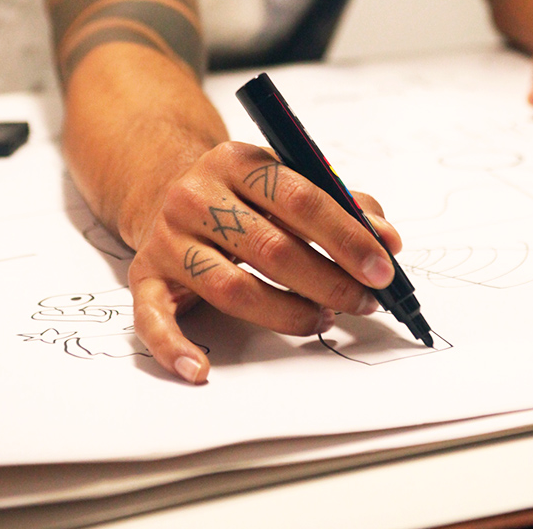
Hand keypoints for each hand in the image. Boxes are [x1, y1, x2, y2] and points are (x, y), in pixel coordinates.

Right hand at [127, 140, 401, 382]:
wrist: (167, 191)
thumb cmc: (244, 196)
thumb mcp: (287, 181)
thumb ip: (341, 204)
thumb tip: (389, 240)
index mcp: (238, 161)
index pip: (300, 198)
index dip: (347, 237)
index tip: (382, 268)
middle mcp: (196, 195)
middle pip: (271, 248)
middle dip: (328, 281)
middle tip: (363, 302)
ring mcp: (168, 237)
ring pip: (230, 287)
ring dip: (285, 314)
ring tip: (321, 320)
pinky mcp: (144, 275)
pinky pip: (152, 319)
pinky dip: (175, 349)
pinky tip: (201, 370)